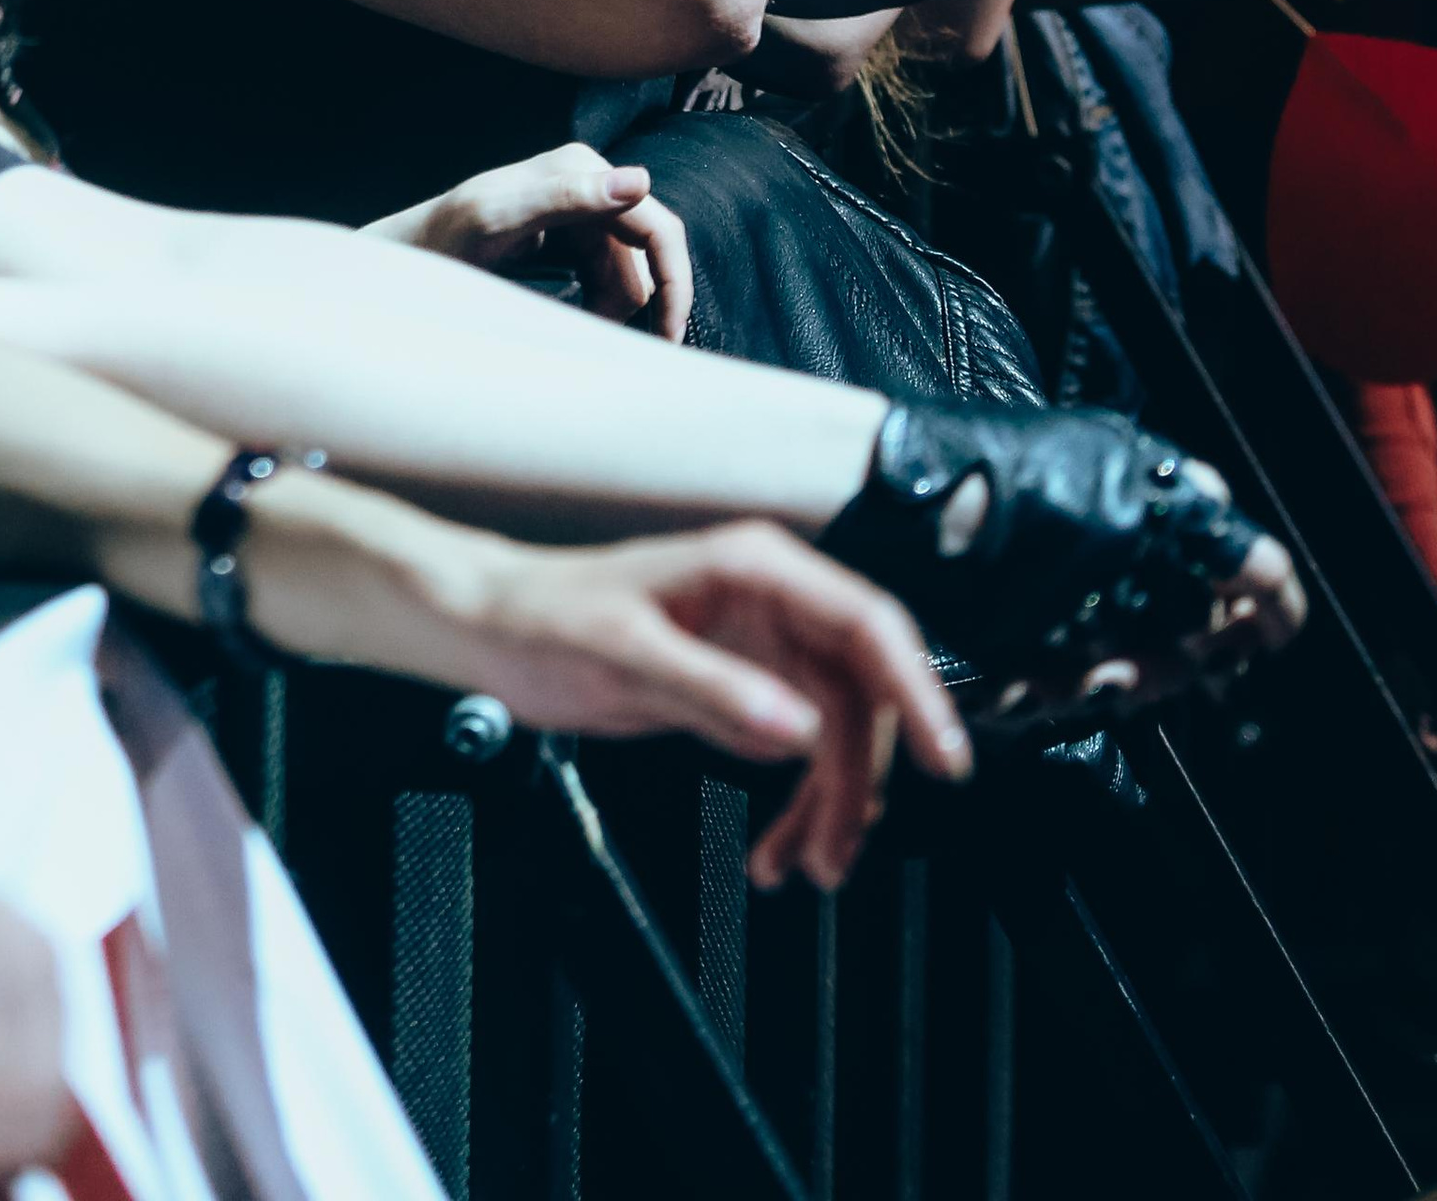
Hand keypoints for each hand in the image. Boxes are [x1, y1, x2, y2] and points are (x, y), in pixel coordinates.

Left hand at [364, 142, 692, 340]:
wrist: (406, 260)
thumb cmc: (443, 239)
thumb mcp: (498, 219)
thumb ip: (565, 196)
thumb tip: (640, 180)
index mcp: (580, 169)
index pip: (656, 226)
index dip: (672, 284)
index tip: (666, 339)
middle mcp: (588, 183)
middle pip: (647, 257)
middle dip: (635, 303)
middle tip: (612, 345)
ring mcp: (580, 211)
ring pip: (628, 274)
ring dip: (611, 309)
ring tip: (572, 330)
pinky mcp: (571, 237)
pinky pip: (608, 278)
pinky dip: (599, 306)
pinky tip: (573, 319)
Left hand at [431, 520, 970, 893]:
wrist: (493, 629)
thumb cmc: (545, 616)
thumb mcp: (627, 655)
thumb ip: (715, 690)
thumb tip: (799, 732)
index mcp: (755, 569)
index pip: (868, 625)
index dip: (917, 691)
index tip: (943, 758)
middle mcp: (770, 602)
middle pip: (861, 690)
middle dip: (864, 776)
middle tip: (843, 851)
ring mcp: (758, 645)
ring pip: (836, 731)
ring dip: (830, 803)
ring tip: (807, 869)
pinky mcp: (739, 686)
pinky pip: (797, 748)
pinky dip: (797, 802)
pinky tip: (778, 848)